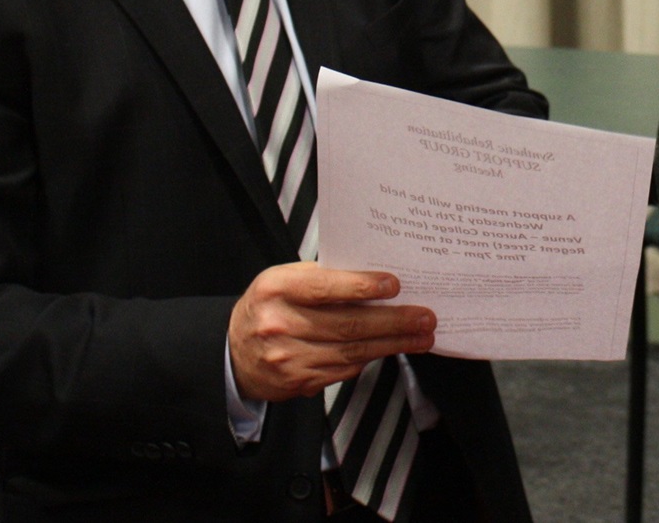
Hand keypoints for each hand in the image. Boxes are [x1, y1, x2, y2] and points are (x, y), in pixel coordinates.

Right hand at [228, 263, 435, 401]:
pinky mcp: (299, 382)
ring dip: (393, 345)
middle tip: (425, 317)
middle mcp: (280, 324)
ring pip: (351, 351)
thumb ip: (323, 277)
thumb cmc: (269, 306)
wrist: (233, 353)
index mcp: (277, 289)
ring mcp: (289, 358)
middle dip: (393, 322)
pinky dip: (370, 359)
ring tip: (421, 336)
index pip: (325, 287)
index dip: (362, 286)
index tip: (395, 285)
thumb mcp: (285, 280)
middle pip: (347, 325)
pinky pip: (344, 370)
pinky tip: (390, 349)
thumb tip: (376, 279)